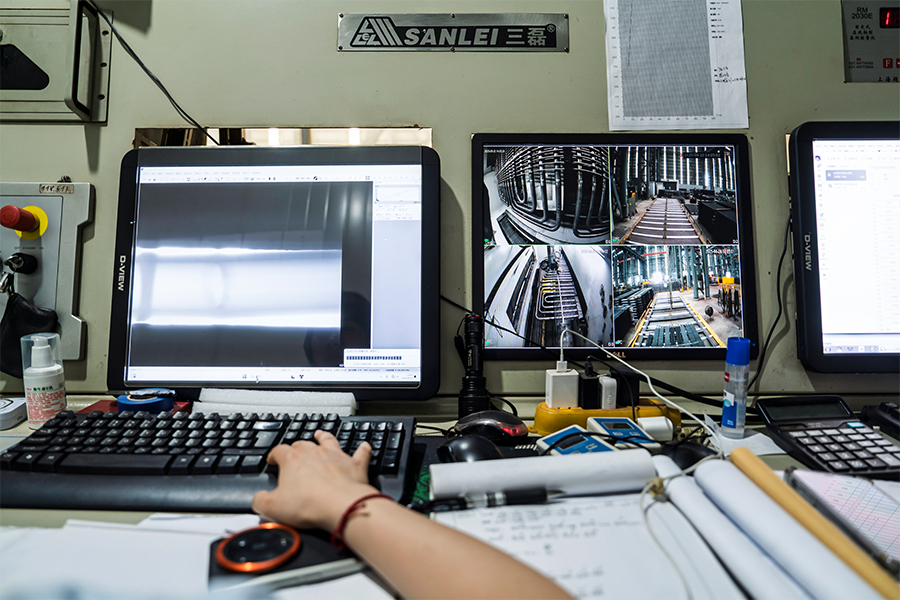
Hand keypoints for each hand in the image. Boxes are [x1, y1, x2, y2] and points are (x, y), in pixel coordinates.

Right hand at [251, 430, 377, 531]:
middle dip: (297, 447)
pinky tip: (365, 446)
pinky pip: (361, 453)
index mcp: (292, 459)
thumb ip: (261, 501)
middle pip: (303, 444)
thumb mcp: (273, 507)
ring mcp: (336, 457)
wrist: (340, 506)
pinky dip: (363, 449)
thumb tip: (258, 500)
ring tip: (321, 434)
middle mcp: (315, 453)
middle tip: (294, 453)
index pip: (279, 451)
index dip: (274, 455)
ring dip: (325, 437)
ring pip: (329, 441)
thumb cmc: (309, 504)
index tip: (272, 460)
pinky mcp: (354, 466)